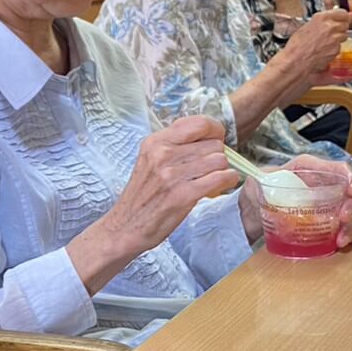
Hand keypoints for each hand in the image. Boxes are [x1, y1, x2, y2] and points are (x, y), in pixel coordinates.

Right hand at [104, 116, 236, 258]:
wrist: (124, 227)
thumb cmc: (142, 197)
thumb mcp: (150, 161)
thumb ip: (174, 146)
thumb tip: (208, 137)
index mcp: (155, 142)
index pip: (198, 123)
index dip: (214, 131)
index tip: (215, 141)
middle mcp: (162, 154)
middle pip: (213, 144)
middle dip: (217, 156)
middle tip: (210, 169)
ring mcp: (171, 175)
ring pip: (219, 160)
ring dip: (223, 170)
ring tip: (213, 179)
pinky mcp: (182, 195)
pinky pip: (220, 178)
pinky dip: (227, 181)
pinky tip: (222, 185)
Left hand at [240, 156, 351, 247]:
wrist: (249, 215)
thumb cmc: (255, 192)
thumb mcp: (256, 182)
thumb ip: (262, 180)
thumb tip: (263, 182)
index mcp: (309, 170)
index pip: (337, 169)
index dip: (349, 177)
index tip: (351, 190)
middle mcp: (321, 186)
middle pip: (348, 193)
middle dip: (351, 206)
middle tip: (344, 219)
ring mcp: (325, 205)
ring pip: (349, 212)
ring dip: (351, 225)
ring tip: (342, 239)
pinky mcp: (323, 222)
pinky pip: (343, 227)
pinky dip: (350, 234)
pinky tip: (350, 241)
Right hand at [278, 7, 349, 85]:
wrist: (295, 61)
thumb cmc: (296, 45)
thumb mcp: (306, 26)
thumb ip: (321, 21)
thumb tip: (330, 17)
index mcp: (322, 17)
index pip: (342, 13)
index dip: (343, 17)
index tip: (342, 19)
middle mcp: (330, 26)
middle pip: (345, 24)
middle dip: (341, 28)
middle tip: (332, 32)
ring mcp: (335, 38)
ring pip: (344, 35)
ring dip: (338, 38)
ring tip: (326, 43)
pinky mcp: (336, 50)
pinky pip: (339, 47)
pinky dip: (334, 48)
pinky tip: (324, 50)